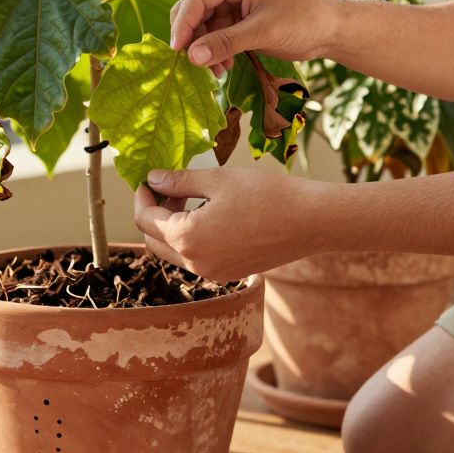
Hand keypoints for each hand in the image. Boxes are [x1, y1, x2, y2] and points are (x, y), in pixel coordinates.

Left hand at [133, 167, 322, 281]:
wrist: (311, 222)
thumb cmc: (267, 195)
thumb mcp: (217, 179)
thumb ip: (179, 181)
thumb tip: (153, 179)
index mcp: (187, 238)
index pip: (145, 220)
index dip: (142, 197)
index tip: (148, 178)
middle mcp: (195, 263)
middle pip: (154, 240)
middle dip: (154, 212)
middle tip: (170, 186)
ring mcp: (212, 272)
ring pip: (174, 252)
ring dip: (172, 226)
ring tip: (191, 197)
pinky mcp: (228, 274)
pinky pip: (196, 258)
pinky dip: (191, 238)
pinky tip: (208, 214)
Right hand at [170, 0, 338, 74]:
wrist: (330, 30)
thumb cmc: (303, 21)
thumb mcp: (262, 32)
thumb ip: (225, 43)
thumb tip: (191, 57)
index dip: (183, 25)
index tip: (177, 51)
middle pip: (193, 11)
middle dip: (192, 38)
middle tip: (193, 65)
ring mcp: (231, 2)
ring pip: (201, 27)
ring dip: (203, 49)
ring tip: (215, 72)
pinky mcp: (236, 19)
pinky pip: (214, 36)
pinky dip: (214, 52)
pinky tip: (223, 68)